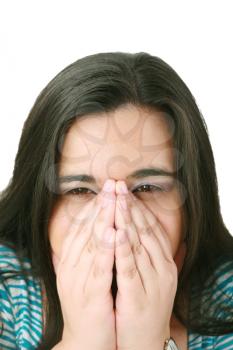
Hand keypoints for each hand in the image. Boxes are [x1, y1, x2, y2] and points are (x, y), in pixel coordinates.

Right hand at [54, 180, 116, 349]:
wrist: (85, 341)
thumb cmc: (90, 305)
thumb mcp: (85, 275)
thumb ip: (89, 254)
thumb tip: (97, 231)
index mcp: (71, 261)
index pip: (82, 227)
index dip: (94, 206)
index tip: (106, 189)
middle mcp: (72, 266)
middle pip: (86, 230)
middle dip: (101, 205)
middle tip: (111, 184)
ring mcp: (79, 280)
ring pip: (91, 244)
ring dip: (102, 220)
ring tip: (111, 200)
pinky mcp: (91, 295)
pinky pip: (99, 269)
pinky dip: (106, 250)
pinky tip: (114, 233)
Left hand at [114, 181, 177, 349]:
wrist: (146, 343)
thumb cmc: (146, 304)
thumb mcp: (153, 277)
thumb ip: (153, 254)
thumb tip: (153, 231)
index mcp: (165, 262)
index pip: (151, 227)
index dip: (138, 207)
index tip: (125, 190)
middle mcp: (162, 268)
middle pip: (144, 231)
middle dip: (129, 206)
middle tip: (118, 186)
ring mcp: (152, 282)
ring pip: (138, 245)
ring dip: (126, 220)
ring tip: (117, 200)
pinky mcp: (138, 297)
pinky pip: (130, 269)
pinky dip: (124, 249)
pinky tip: (117, 232)